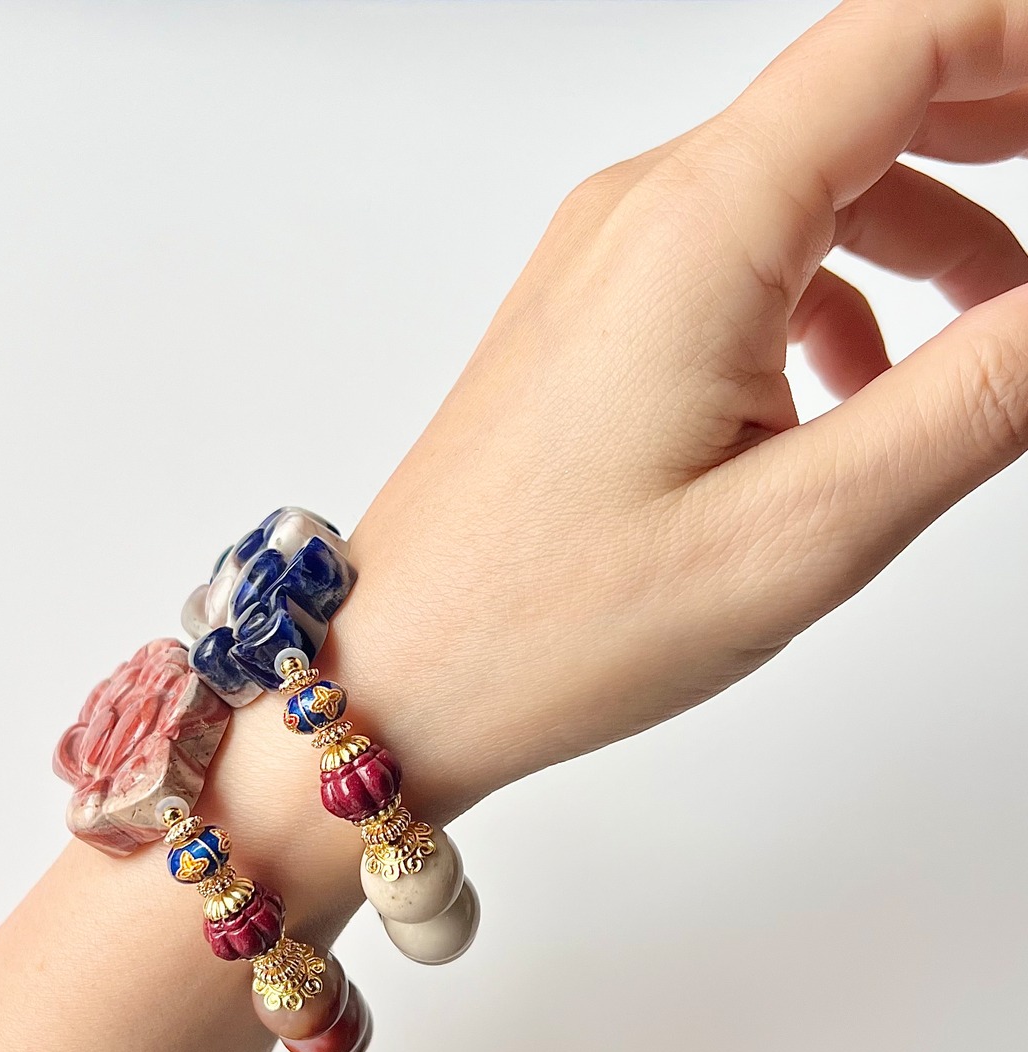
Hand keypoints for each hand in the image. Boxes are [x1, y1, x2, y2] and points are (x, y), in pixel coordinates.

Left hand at [323, 0, 1027, 821]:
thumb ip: (979, 394)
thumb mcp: (805, 527)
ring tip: (993, 330)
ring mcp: (598, 267)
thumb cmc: (555, 621)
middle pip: (855, 98)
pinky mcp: (585, 324)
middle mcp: (636, 216)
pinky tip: (848, 384)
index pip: (908, 41)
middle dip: (998, 128)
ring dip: (918, 230)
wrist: (401, 671)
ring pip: (798, 187)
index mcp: (697, 228)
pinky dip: (826, 287)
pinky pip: (732, 257)